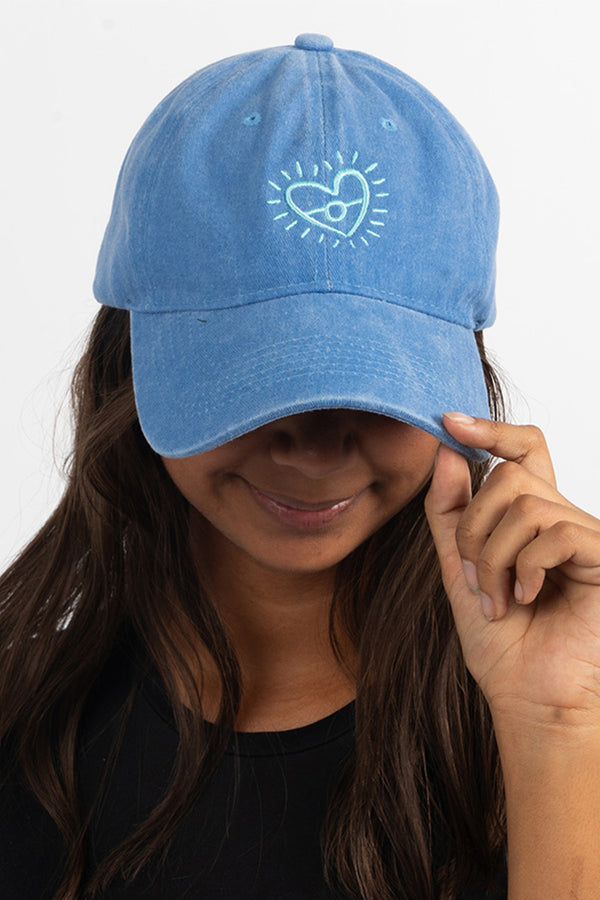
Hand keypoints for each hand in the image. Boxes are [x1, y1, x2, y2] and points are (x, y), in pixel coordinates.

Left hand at [424, 413, 599, 732]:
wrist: (529, 699)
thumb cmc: (502, 642)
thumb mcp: (459, 570)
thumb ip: (451, 514)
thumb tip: (449, 454)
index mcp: (531, 519)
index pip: (522, 451)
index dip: (490, 429)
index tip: (448, 421)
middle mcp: (561, 518)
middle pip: (509, 475)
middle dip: (473, 526)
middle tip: (474, 576)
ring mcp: (584, 536)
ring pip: (524, 504)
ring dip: (493, 557)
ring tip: (498, 599)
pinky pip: (553, 532)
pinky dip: (524, 567)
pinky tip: (527, 598)